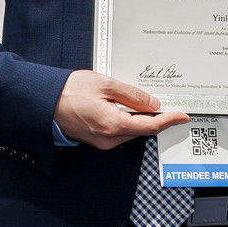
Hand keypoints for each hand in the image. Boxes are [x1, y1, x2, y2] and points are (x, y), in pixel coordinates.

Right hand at [53, 70, 189, 149]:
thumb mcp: (106, 84)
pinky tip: (127, 107)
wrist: (45, 101)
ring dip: (141, 118)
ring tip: (145, 102)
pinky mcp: (97, 139)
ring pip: (131, 131)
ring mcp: (102, 141)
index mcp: (113, 125)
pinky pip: (120, 131)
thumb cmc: (69, 91)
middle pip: (143, 130)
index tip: (182, 116)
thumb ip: (132, 95)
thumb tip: (152, 104)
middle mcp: (109, 138)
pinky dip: (128, 120)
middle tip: (169, 104)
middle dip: (156, 118)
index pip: (150, 126)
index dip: (169, 120)